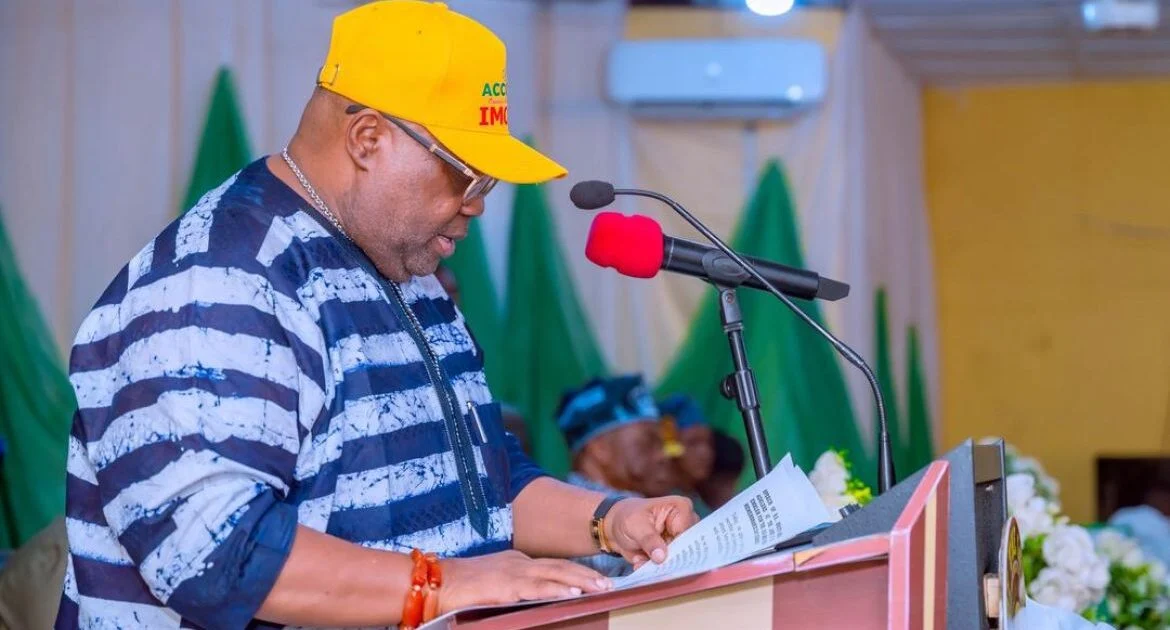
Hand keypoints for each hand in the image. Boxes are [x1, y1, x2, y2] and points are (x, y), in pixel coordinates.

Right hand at [438, 550, 610, 613]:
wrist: (435, 582)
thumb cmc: (461, 587)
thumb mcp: (493, 583)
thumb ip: (514, 587)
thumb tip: (533, 598)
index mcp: (517, 562)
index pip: (554, 565)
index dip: (577, 571)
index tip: (597, 579)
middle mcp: (519, 564)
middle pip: (561, 567)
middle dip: (587, 575)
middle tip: (610, 583)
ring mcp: (513, 573)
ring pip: (555, 574)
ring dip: (581, 581)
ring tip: (601, 588)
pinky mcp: (505, 586)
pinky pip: (536, 588)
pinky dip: (556, 590)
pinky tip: (572, 594)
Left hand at [604, 496, 698, 568]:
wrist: (616, 528)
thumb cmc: (628, 517)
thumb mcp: (635, 525)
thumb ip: (649, 540)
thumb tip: (661, 557)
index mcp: (681, 507)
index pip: (688, 532)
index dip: (678, 548)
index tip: (663, 557)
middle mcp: (686, 523)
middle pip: (686, 548)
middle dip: (667, 560)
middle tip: (650, 562)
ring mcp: (681, 539)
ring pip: (677, 560)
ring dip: (659, 565)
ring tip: (641, 560)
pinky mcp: (673, 553)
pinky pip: (669, 566)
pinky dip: (654, 569)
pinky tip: (641, 562)